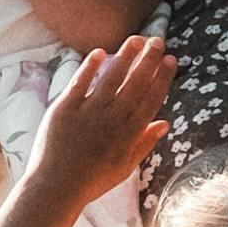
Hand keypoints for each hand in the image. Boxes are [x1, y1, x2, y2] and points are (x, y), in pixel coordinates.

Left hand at [30, 38, 176, 200]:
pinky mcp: (65, 107)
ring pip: (112, 77)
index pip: (151, 99)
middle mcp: (113, 118)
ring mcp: (89, 111)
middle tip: (158, 40)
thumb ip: (145, 143)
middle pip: (135, 82)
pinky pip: (80, 81)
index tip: (171, 60)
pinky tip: (99, 52)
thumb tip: (165, 123)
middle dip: (149, 59)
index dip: (162, 77)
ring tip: (136, 39)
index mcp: (130, 133)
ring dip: (125, 56)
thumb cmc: (92, 180)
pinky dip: (90, 66)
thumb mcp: (126, 167)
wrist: (56, 187)